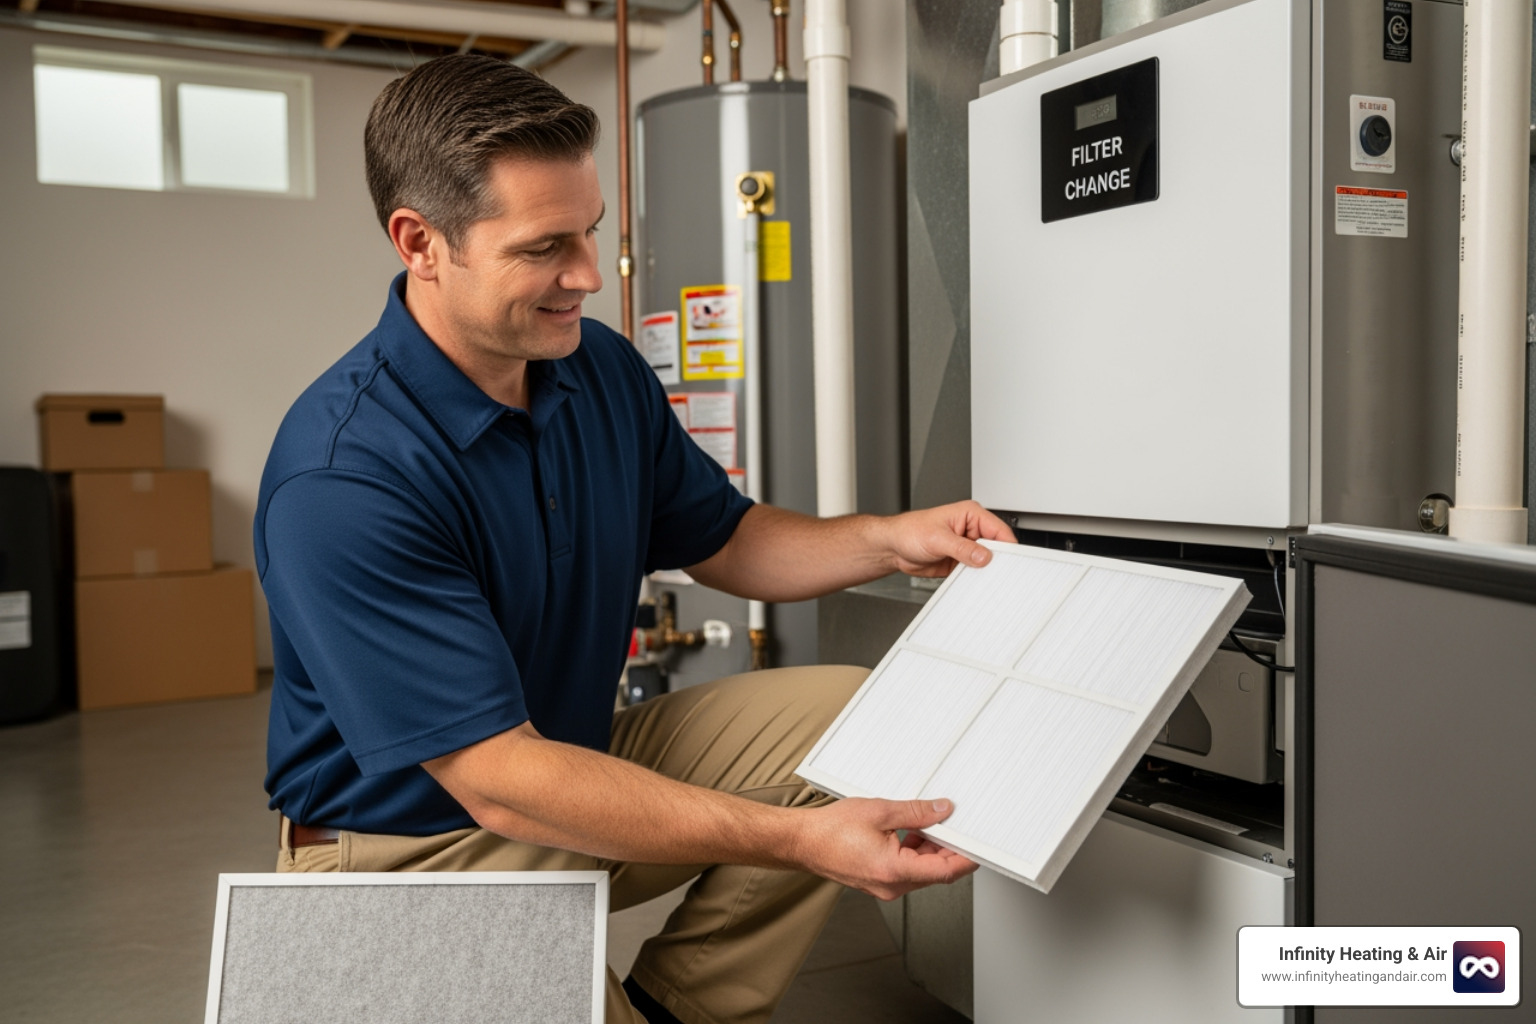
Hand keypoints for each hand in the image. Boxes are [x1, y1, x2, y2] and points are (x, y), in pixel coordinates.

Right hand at [794, 797, 978, 900]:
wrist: (802, 842)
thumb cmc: (831, 831)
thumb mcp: (881, 812)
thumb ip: (916, 812)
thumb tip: (942, 810)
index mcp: (895, 870)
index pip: (945, 871)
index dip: (966, 859)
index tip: (979, 847)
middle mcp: (892, 885)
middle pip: (935, 871)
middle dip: (949, 848)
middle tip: (956, 824)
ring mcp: (885, 886)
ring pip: (922, 871)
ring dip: (931, 849)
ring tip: (930, 822)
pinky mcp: (879, 881)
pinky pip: (907, 870)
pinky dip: (915, 852)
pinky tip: (912, 831)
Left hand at [881, 500, 1016, 577]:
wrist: (894, 547)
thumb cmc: (909, 531)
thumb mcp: (937, 539)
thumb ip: (962, 548)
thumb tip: (983, 556)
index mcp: (970, 515)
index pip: (999, 530)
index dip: (1007, 546)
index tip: (1011, 561)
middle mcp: (971, 530)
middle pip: (996, 548)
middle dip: (996, 561)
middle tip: (997, 574)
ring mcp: (967, 547)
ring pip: (987, 562)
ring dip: (985, 572)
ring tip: (982, 580)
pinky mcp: (961, 562)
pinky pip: (974, 572)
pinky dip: (975, 579)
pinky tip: (973, 583)